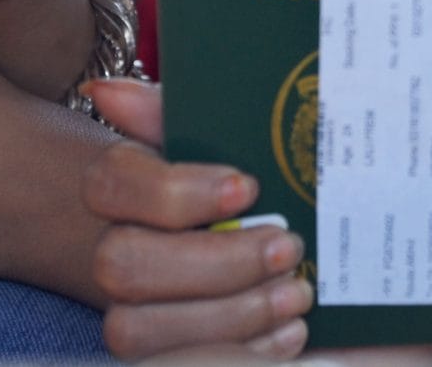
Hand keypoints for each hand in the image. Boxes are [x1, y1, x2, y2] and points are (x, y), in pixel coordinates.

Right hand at [81, 80, 324, 359]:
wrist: (324, 273)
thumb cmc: (274, 200)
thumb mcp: (242, 149)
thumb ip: (180, 117)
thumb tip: (107, 91)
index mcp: (132, 195)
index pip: (108, 183)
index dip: (174, 191)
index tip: (248, 187)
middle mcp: (119, 255)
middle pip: (120, 265)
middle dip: (214, 261)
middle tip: (287, 247)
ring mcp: (136, 317)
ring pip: (136, 330)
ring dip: (229, 314)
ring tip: (297, 293)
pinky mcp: (170, 361)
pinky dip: (244, 353)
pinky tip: (290, 333)